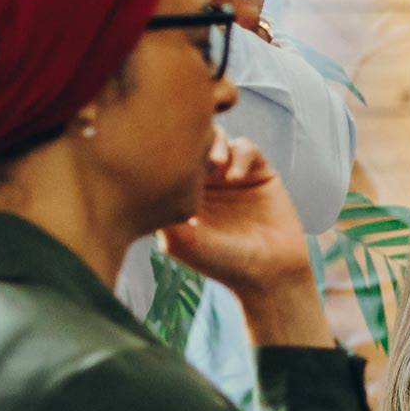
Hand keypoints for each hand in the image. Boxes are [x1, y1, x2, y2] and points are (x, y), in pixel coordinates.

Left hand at [159, 137, 322, 341]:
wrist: (268, 272)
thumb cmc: (221, 262)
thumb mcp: (180, 240)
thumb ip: (161, 211)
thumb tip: (140, 177)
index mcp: (182, 192)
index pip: (168, 156)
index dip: (166, 150)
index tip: (169, 161)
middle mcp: (206, 180)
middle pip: (193, 140)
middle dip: (192, 140)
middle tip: (195, 155)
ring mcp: (232, 174)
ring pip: (218, 137)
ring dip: (215, 143)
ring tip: (216, 163)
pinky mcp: (259, 172)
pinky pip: (246, 147)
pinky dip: (239, 155)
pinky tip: (234, 177)